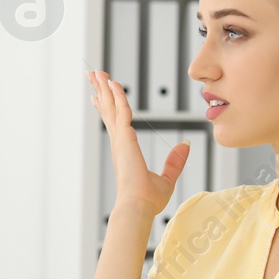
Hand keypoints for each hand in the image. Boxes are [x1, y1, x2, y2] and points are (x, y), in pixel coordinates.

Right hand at [88, 69, 188, 218]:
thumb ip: (175, 161)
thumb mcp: (167, 178)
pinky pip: (121, 111)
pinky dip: (117, 96)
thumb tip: (186, 146)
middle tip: (92, 75)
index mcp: (125, 150)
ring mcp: (119, 139)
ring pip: (110, 107)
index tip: (99, 97)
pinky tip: (115, 84)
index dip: (106, 107)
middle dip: (100, 91)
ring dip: (104, 87)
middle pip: (107, 110)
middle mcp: (118, 142)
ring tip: (96, 72)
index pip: (114, 122)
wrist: (138, 207)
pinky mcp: (124, 138)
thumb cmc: (148, 199)